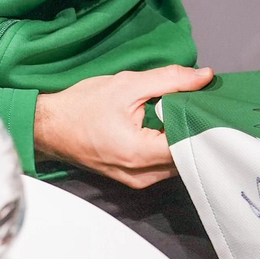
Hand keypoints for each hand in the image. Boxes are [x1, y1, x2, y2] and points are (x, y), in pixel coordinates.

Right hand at [33, 65, 211, 187]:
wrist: (49, 127)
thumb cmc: (82, 106)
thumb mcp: (127, 85)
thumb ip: (169, 80)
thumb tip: (205, 77)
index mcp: (139, 153)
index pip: (190, 143)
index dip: (203, 122)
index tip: (210, 102)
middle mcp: (141, 175)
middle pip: (187, 154)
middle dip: (196, 129)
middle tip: (201, 103)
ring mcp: (138, 180)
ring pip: (177, 162)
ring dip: (183, 138)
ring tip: (183, 111)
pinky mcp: (135, 178)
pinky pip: (164, 164)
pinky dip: (170, 145)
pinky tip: (169, 125)